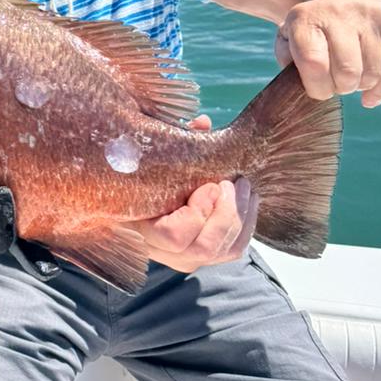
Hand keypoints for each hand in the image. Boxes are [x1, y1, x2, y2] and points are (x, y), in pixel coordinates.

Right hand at [130, 115, 258, 272]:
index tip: (211, 185)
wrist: (132, 186)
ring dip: (241, 218)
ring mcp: (182, 256)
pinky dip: (246, 226)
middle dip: (227, 214)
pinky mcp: (202, 255)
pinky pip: (232, 250)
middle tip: (234, 182)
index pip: (175, 237)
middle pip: (203, 248)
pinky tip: (247, 200)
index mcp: (139, 223)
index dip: (199, 213)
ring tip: (244, 186)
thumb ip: (172, 138)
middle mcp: (159, 249)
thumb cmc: (139, 166)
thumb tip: (202, 123)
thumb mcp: (150, 151)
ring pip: (222, 251)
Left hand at [275, 0, 380, 107]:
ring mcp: (370, 15)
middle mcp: (338, 11)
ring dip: (359, 86)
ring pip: (371, 74)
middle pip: (347, 73)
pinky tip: (369, 93)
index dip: (316, 87)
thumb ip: (287, 60)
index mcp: (305, 17)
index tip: (317, 88)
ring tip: (349, 76)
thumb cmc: (313, 28)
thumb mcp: (287, 38)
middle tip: (335, 83)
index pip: (314, 64)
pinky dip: (380, 89)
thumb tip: (301, 81)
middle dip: (340, 88)